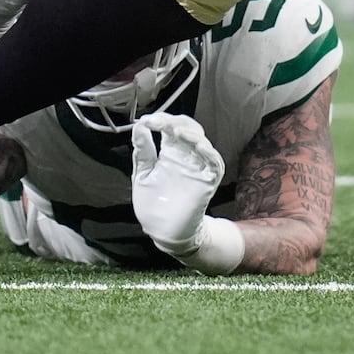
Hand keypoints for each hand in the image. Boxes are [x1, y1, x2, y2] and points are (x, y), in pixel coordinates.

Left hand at [131, 112, 224, 255]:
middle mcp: (185, 156)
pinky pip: (214, 162)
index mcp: (169, 152)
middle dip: (174, 121)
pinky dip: (208, 152)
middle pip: (187, 128)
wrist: (162, 233)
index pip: (170, 127)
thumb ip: (143, 151)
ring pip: (201, 141)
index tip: (146, 121)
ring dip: (190, 133)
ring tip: (175, 130)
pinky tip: (197, 145)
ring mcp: (198, 167)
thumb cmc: (154, 205)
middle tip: (159, 123)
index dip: (160, 120)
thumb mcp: (142, 174)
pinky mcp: (207, 181)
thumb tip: (139, 125)